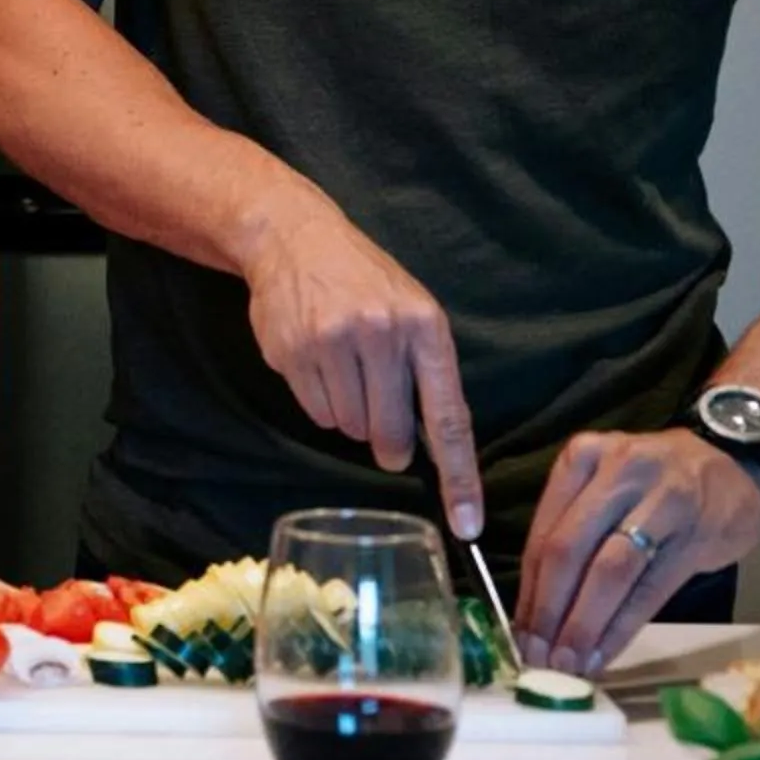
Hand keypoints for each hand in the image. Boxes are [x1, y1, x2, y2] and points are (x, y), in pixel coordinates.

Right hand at [240, 185, 484, 536]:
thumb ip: (425, 372)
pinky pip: (314, 412)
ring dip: (349, 416)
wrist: (293, 236)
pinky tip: (318, 365)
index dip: (459, 477)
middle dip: (388, 443)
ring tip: (344, 372)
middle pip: (390, 431)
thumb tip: (429, 449)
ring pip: (348, 426)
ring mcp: (331, 341)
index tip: (467, 524)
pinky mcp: (291, 351)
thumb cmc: (365, 281)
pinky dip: (320, 403)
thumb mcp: (413, 311)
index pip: (448, 417)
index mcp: (425, 326)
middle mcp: (380, 333)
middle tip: (384, 434)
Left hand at [515, 429, 759, 677]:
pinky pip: (650, 590)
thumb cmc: (655, 485)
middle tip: (538, 656)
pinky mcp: (695, 536)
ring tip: (569, 663)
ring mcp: (660, 502)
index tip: (517, 634)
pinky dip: (623, 627)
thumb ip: (571, 529)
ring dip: (584, 624)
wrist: (735, 467)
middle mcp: (616, 473)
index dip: (527, 590)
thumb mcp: (605, 486)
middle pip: (569, 551)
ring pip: (609, 572)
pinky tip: (606, 653)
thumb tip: (537, 605)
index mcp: (581, 458)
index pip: (543, 533)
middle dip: (549, 611)